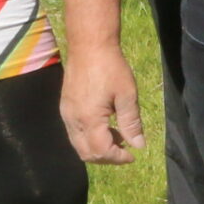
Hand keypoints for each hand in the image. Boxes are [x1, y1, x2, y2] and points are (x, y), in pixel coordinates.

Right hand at [60, 45, 145, 163]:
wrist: (89, 45)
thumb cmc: (111, 67)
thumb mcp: (127, 95)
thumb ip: (131, 123)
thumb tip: (138, 146)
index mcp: (88, 119)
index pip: (101, 151)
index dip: (118, 158)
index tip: (133, 155)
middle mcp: (73, 120)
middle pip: (86, 154)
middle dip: (107, 157)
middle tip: (125, 150)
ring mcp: (66, 114)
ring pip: (79, 145)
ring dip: (98, 147)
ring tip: (119, 136)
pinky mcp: (65, 107)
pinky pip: (75, 133)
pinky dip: (89, 137)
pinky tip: (105, 125)